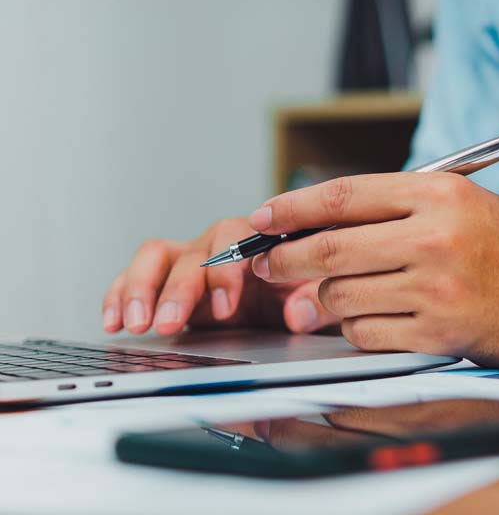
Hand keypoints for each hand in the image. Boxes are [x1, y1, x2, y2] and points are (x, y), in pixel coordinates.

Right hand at [101, 218, 336, 334]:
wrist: (291, 300)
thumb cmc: (304, 290)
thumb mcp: (319, 299)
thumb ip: (314, 304)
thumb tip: (299, 315)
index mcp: (261, 241)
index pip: (239, 242)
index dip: (227, 273)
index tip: (226, 308)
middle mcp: (221, 244)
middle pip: (193, 253)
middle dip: (179, 289)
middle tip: (168, 323)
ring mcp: (192, 260)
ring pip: (157, 256)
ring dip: (141, 288)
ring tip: (136, 323)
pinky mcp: (169, 279)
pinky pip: (136, 277)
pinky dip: (120, 295)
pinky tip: (113, 321)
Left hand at [246, 173, 498, 366]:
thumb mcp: (459, 203)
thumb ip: (393, 209)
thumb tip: (316, 227)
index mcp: (437, 194)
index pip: (343, 197)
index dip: (290, 208)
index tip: (261, 219)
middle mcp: (434, 237)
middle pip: (330, 248)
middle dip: (283, 259)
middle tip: (265, 265)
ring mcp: (437, 288)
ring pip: (343, 295)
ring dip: (327, 298)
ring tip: (333, 294)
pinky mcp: (440, 334)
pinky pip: (367, 334)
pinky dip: (358, 329)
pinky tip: (372, 318)